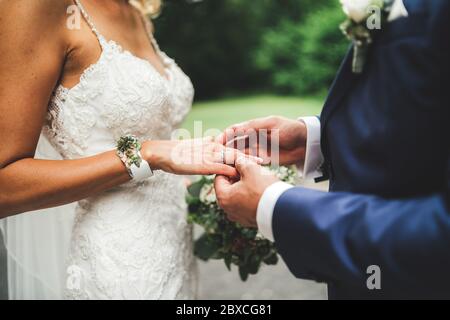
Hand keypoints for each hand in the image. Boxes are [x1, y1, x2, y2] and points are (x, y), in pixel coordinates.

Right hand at [141, 138, 260, 176]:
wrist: (162, 154)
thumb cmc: (177, 156)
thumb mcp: (195, 153)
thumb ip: (207, 153)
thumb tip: (215, 157)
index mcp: (213, 144)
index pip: (233, 145)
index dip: (247, 148)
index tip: (261, 151)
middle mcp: (213, 147)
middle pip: (237, 150)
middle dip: (253, 153)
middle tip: (268, 155)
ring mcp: (209, 155)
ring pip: (233, 157)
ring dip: (247, 161)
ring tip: (261, 164)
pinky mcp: (204, 163)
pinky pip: (221, 166)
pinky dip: (232, 170)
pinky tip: (242, 173)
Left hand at [214, 157, 278, 226]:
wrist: (282, 209)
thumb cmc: (263, 188)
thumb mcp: (250, 169)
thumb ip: (240, 162)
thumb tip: (238, 161)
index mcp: (223, 198)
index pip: (219, 177)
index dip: (229, 168)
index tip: (240, 163)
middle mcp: (228, 210)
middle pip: (229, 187)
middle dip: (238, 177)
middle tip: (250, 170)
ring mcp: (238, 217)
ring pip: (238, 196)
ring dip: (245, 186)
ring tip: (258, 179)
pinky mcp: (249, 220)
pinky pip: (246, 205)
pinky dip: (251, 197)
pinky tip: (262, 190)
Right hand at [216, 116, 306, 165]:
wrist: (305, 142)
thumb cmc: (289, 129)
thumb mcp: (271, 125)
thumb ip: (254, 127)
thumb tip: (235, 130)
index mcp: (253, 126)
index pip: (233, 131)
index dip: (223, 136)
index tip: (215, 143)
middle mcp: (252, 138)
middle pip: (233, 144)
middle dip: (224, 149)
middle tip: (215, 157)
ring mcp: (256, 149)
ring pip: (239, 154)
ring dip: (231, 159)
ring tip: (221, 165)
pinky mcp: (262, 159)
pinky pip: (248, 163)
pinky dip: (241, 166)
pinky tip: (234, 170)